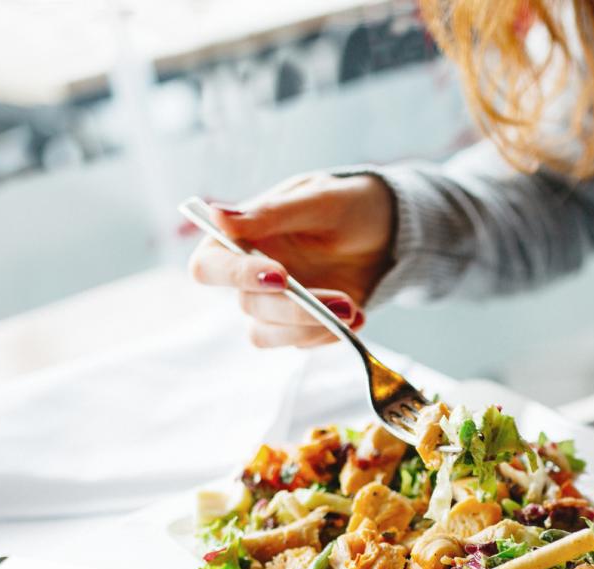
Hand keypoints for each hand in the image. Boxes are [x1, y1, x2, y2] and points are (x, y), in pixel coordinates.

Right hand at [188, 172, 395, 347]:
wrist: (385, 232)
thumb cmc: (347, 205)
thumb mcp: (317, 200)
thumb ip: (269, 213)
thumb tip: (216, 215)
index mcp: (239, 238)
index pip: (208, 268)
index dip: (237, 277)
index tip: (281, 275)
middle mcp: (248, 276)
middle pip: (247, 307)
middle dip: (294, 308)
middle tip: (342, 301)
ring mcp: (273, 304)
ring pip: (267, 335)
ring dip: (311, 328)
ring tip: (352, 308)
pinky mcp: (299, 325)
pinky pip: (301, 343)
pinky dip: (330, 333)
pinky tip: (357, 313)